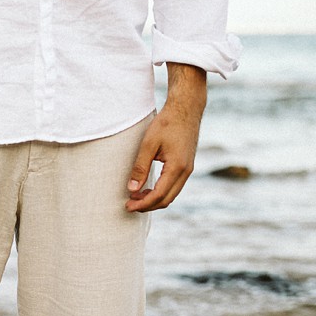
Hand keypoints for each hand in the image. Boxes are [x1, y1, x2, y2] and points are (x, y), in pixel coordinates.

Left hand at [126, 63, 206, 212]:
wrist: (186, 108)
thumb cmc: (167, 123)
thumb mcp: (149, 144)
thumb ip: (140, 167)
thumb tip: (132, 189)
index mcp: (177, 167)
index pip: (159, 195)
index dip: (143, 204)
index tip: (127, 206)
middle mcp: (186, 171)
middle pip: (167, 199)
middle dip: (148, 206)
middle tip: (129, 205)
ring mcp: (188, 169)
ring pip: (171, 194)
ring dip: (154, 199)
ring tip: (135, 198)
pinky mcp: (186, 166)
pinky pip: (174, 186)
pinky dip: (160, 192)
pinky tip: (147, 188)